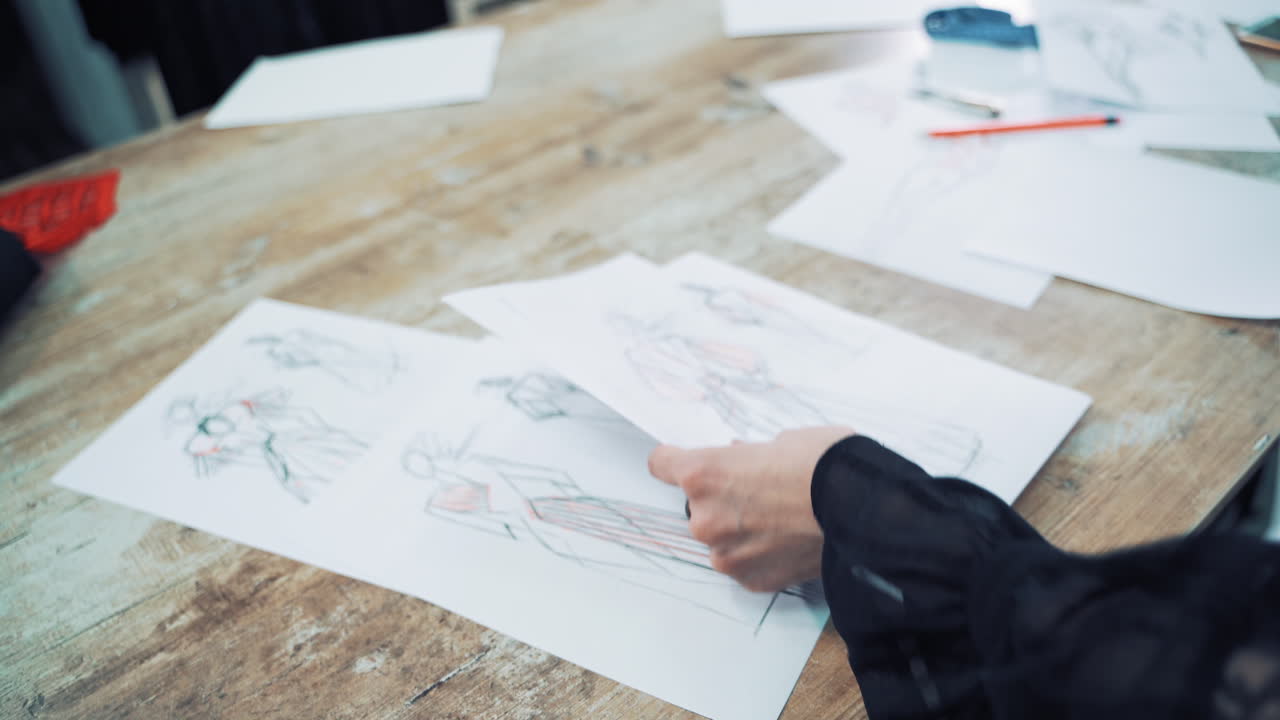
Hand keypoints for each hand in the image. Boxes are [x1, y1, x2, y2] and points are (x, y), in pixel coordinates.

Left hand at [648, 426, 855, 591]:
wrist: (864, 510)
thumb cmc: (825, 465)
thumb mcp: (782, 440)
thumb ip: (748, 455)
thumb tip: (741, 460)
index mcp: (704, 473)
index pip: (661, 464)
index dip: (674, 460)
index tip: (682, 462)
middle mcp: (704, 517)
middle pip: (695, 504)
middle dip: (720, 497)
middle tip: (760, 491)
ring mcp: (725, 554)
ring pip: (719, 538)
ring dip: (738, 529)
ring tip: (781, 520)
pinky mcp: (750, 580)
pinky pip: (743, 563)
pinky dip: (758, 554)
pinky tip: (788, 541)